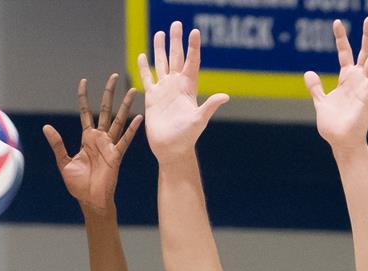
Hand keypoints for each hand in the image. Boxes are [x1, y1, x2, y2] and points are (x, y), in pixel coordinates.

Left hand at [48, 74, 140, 215]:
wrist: (90, 200)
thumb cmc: (78, 184)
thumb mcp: (63, 162)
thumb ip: (57, 144)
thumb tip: (46, 127)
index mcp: (87, 138)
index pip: (86, 112)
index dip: (84, 97)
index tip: (84, 81)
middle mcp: (99, 138)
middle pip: (105, 110)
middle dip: (109, 94)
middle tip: (113, 76)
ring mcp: (109, 146)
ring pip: (118, 121)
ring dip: (125, 106)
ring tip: (133, 91)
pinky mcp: (116, 155)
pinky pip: (125, 140)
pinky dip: (133, 129)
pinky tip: (139, 118)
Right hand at [140, 22, 228, 159]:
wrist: (171, 149)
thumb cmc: (187, 137)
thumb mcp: (199, 120)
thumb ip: (210, 106)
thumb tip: (225, 96)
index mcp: (188, 88)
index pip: (191, 62)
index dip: (193, 47)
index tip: (194, 31)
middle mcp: (177, 86)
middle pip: (177, 57)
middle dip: (176, 41)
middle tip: (175, 24)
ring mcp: (165, 90)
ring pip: (162, 64)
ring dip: (160, 49)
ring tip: (159, 33)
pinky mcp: (153, 97)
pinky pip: (147, 78)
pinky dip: (143, 67)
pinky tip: (142, 55)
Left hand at [306, 17, 367, 152]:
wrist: (340, 141)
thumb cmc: (333, 125)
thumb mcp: (320, 101)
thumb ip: (316, 87)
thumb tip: (309, 72)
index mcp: (346, 79)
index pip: (345, 52)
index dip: (341, 37)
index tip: (337, 22)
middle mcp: (357, 80)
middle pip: (363, 52)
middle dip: (367, 35)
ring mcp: (364, 87)